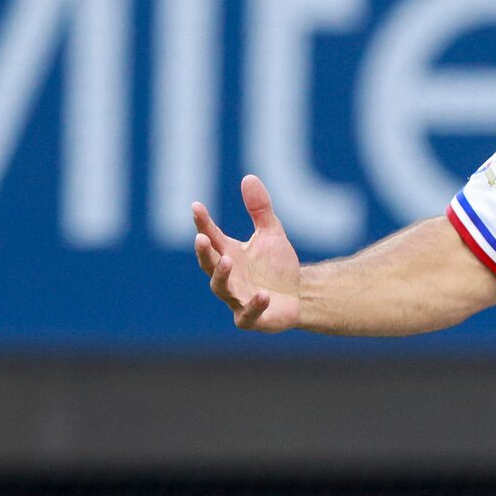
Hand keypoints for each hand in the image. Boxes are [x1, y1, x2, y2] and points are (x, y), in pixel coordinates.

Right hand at [193, 175, 302, 332]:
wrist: (299, 297)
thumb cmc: (277, 267)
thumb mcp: (271, 234)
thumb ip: (260, 209)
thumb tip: (249, 177)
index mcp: (229, 254)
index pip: (211, 237)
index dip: (202, 223)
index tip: (196, 207)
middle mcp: (228, 276)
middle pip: (208, 264)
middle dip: (204, 252)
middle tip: (201, 238)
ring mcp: (237, 298)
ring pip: (221, 288)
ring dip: (221, 275)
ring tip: (227, 261)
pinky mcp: (252, 318)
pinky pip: (248, 315)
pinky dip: (254, 306)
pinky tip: (263, 295)